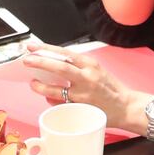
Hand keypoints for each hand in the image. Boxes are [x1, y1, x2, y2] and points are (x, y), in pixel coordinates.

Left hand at [23, 43, 141, 130]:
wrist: (126, 107)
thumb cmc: (111, 89)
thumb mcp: (97, 70)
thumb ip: (79, 67)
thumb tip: (55, 64)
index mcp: (90, 64)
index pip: (65, 54)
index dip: (47, 49)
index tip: (33, 46)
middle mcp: (87, 77)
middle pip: (59, 67)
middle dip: (40, 62)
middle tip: (26, 59)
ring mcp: (83, 93)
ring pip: (56, 89)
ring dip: (41, 86)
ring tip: (33, 83)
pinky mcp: (80, 108)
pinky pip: (60, 103)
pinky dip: (52, 100)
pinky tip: (47, 97)